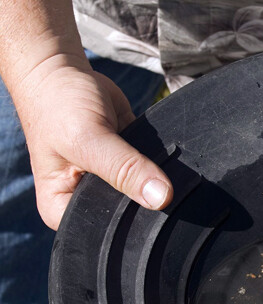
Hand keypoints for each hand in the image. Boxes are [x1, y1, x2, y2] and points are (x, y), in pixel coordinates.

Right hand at [12, 54, 172, 229]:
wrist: (64, 73)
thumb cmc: (58, 104)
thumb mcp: (87, 138)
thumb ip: (123, 168)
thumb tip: (160, 197)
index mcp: (62, 208)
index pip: (105, 230)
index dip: (130, 220)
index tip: (153, 202)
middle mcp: (86, 202)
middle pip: (128, 214)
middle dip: (146, 197)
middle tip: (155, 174)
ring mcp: (110, 185)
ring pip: (145, 194)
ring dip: (158, 179)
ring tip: (156, 158)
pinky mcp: (129, 166)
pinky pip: (154, 173)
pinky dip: (162, 163)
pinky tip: (163, 152)